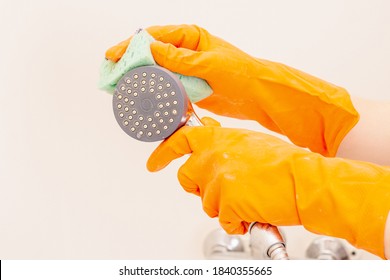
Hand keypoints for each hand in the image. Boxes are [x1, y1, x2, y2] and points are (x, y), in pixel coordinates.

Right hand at [106, 25, 358, 156]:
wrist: (258, 96)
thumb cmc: (240, 73)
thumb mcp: (210, 63)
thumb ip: (181, 58)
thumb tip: (150, 48)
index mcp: (190, 37)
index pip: (154, 37)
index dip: (131, 45)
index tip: (113, 56)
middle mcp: (185, 52)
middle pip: (150, 56)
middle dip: (131, 66)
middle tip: (111, 78)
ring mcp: (185, 72)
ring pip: (156, 76)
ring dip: (141, 84)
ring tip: (122, 92)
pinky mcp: (188, 89)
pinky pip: (167, 91)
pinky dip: (156, 97)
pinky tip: (144, 103)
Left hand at [147, 117, 389, 257]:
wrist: (305, 180)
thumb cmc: (284, 162)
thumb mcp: (248, 142)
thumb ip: (224, 144)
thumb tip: (210, 147)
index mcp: (217, 138)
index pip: (179, 141)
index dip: (163, 153)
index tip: (154, 162)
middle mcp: (211, 157)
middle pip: (186, 177)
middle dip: (198, 187)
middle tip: (218, 190)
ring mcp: (217, 181)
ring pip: (205, 202)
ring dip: (223, 205)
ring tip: (248, 199)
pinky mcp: (226, 203)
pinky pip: (222, 220)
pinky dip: (235, 222)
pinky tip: (252, 213)